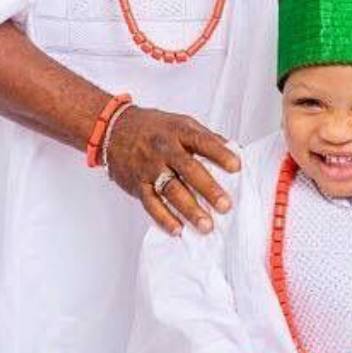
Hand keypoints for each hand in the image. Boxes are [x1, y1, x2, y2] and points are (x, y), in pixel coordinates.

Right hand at [106, 106, 240, 235]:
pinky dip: (163, 218)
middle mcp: (164, 150)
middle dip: (208, 189)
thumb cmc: (154, 127)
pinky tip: (178, 229)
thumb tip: (235, 149)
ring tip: (206, 225)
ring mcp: (149, 168)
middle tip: (225, 205)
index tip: (237, 167)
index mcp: (179, 132)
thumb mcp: (182, 123)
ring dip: (189, 209)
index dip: (221, 154)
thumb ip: (207, 137)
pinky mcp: (136, 184)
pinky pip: (150, 203)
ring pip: (171, 191)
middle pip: (189, 170)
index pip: (203, 142)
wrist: (113, 129)